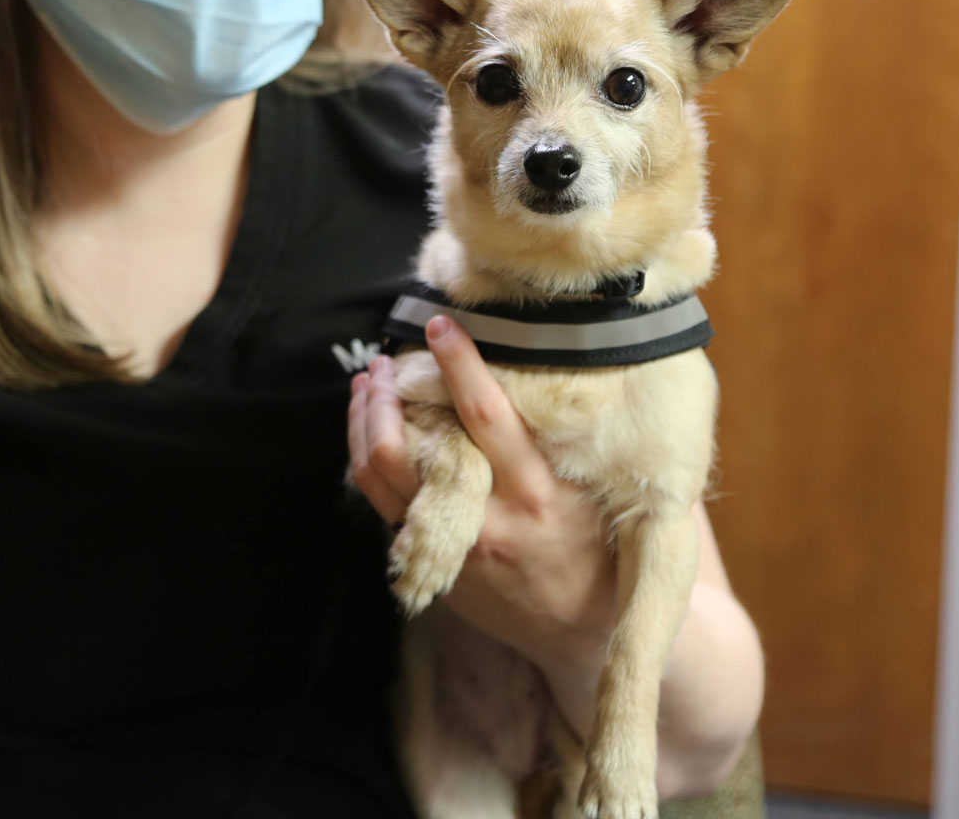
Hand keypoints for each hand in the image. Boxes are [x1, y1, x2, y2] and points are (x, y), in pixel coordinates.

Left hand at [346, 314, 618, 670]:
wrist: (580, 633)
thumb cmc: (595, 546)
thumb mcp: (590, 490)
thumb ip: (551, 442)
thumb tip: (516, 367)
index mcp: (536, 492)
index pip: (484, 414)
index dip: (457, 363)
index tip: (439, 325)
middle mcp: (487, 520)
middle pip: (403, 449)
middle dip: (382, 396)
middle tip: (384, 361)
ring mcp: (450, 547)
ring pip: (378, 477)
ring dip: (363, 423)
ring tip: (368, 386)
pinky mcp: (430, 566)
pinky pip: (382, 506)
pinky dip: (370, 461)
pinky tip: (373, 433)